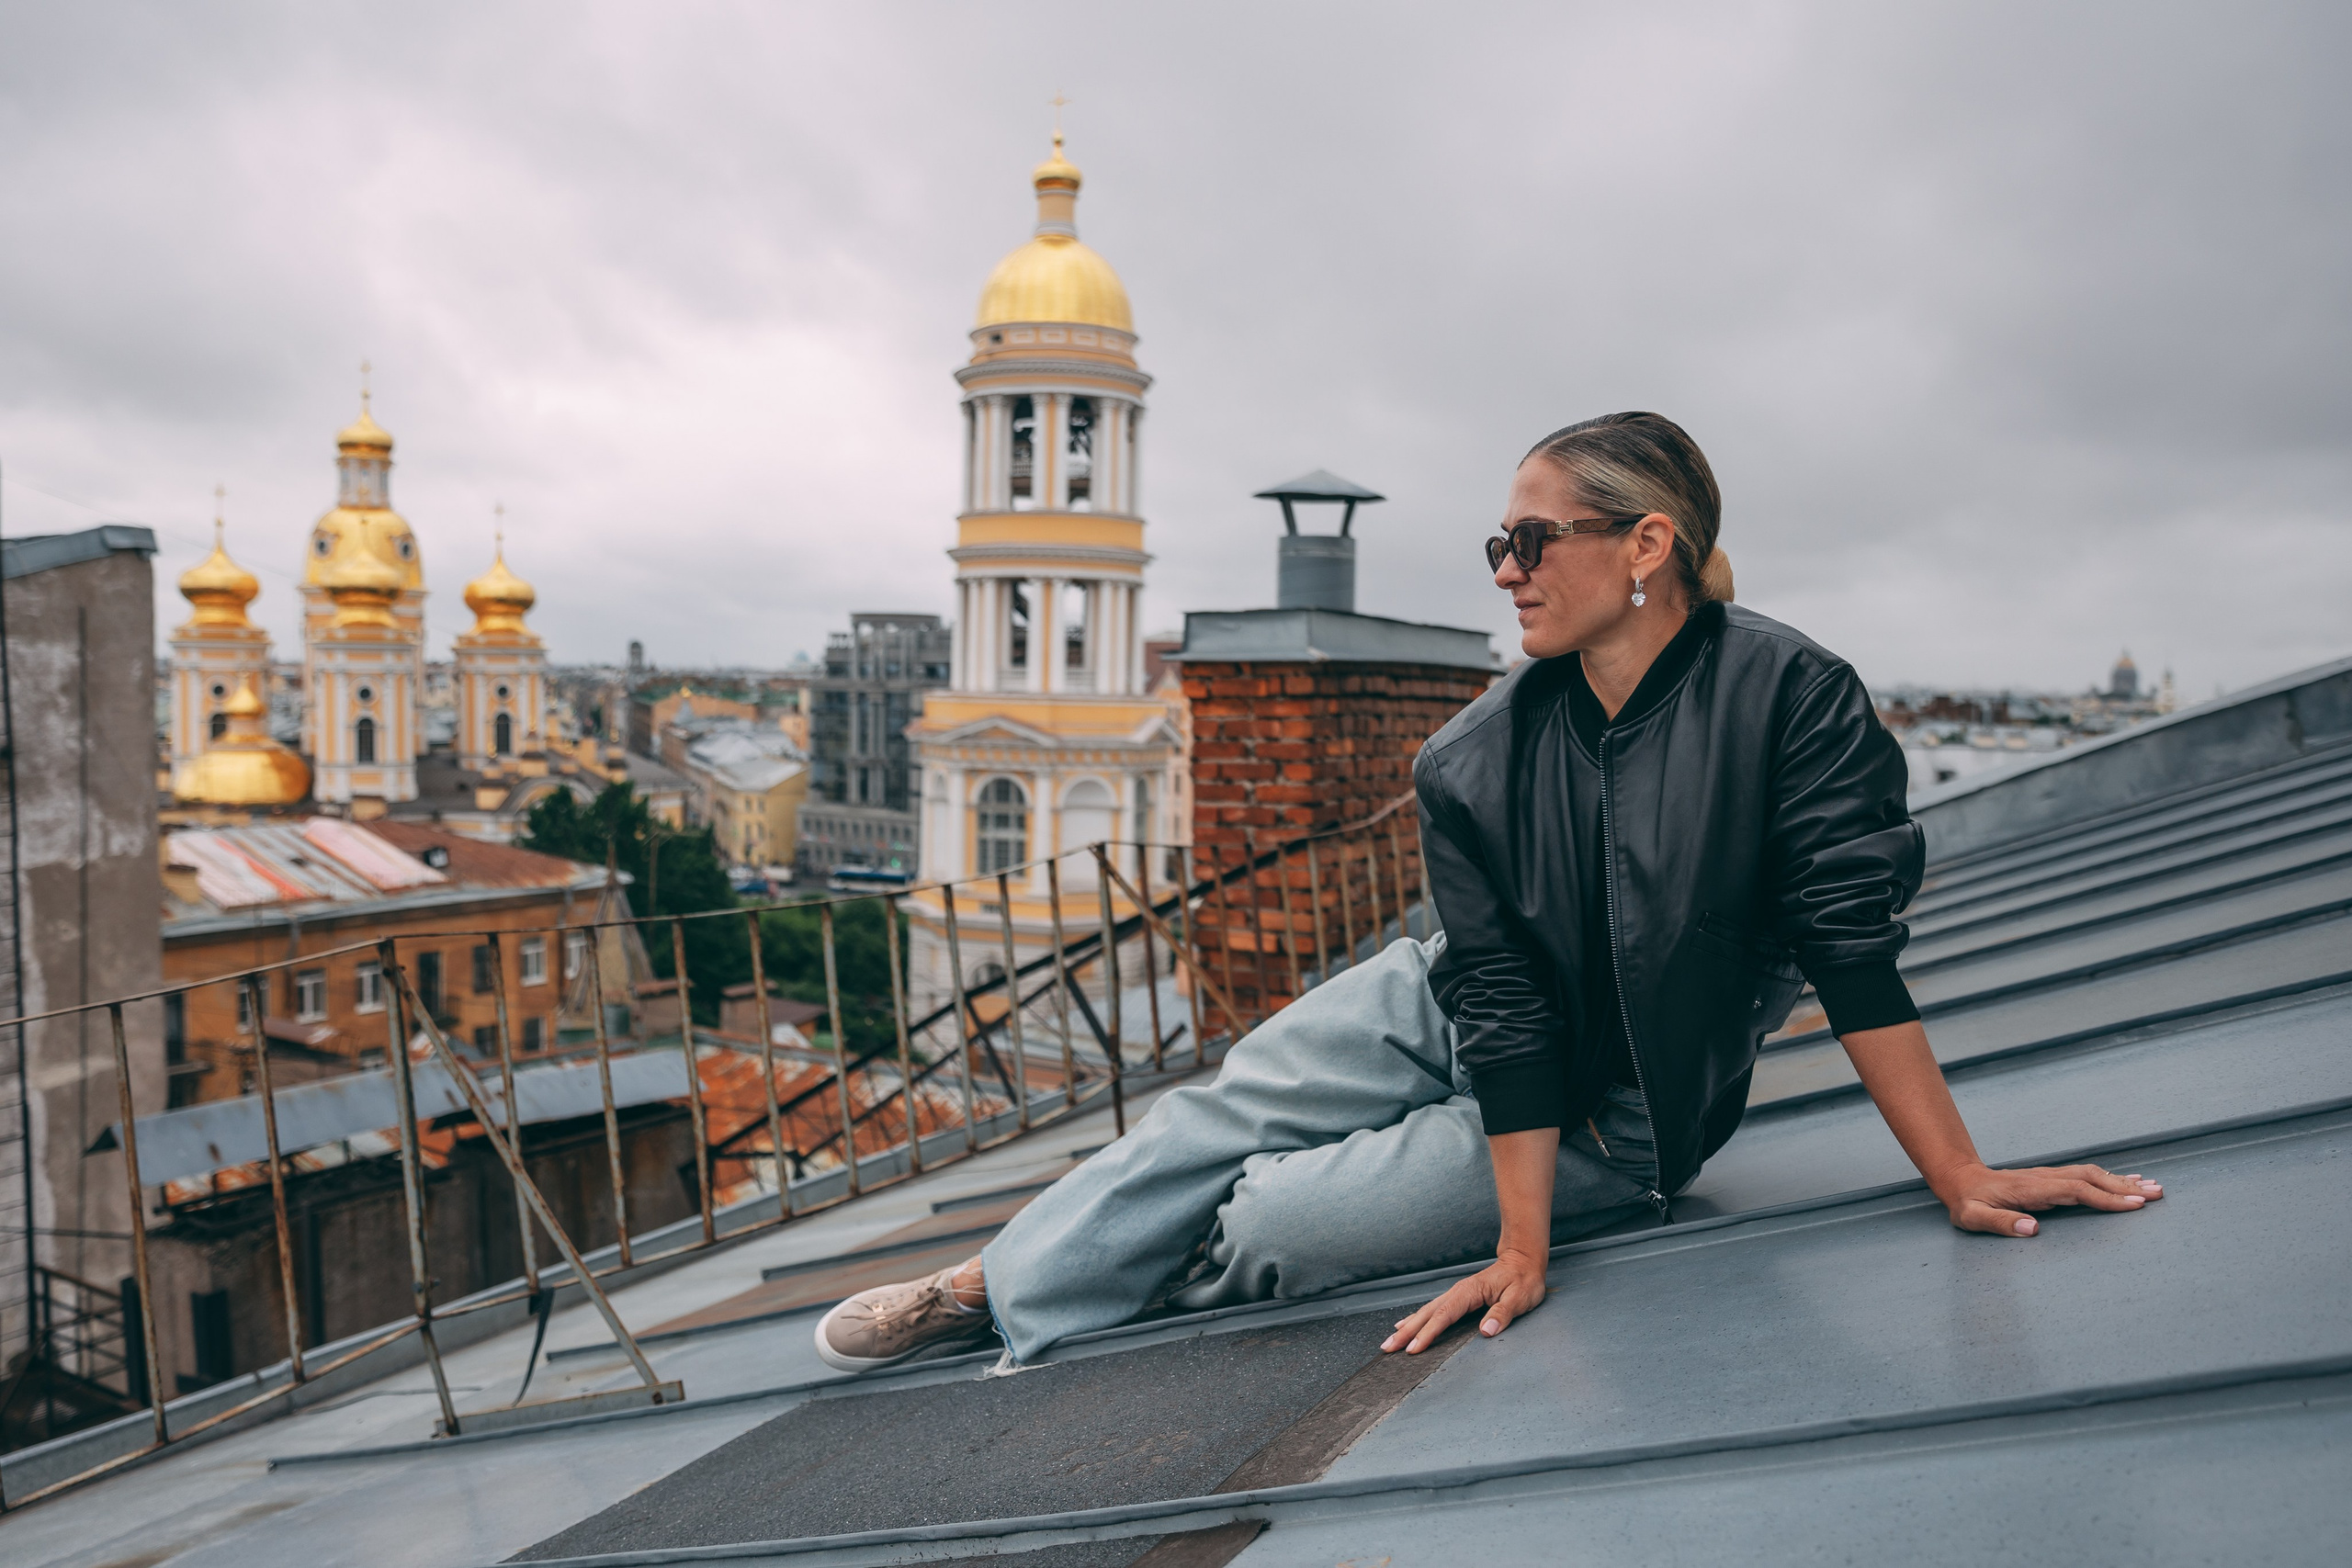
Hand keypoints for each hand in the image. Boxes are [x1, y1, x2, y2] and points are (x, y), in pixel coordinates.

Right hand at [1381, 1248, 1547, 1353]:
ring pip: (1426, 1311)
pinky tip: (1405, 1324)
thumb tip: (1486, 1331)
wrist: (1523, 1260)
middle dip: (1406, 1332)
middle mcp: (1458, 1292)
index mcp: (1470, 1292)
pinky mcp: (1458, 1297)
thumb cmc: (1523, 1279)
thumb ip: (1502, 1313)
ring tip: (1390, 1340)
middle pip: (1427, 1314)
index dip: (1427, 1333)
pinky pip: (1432, 1309)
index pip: (1444, 1316)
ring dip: (1407, 1327)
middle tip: (1387, 1347)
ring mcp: (1457, 1294)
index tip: (1413, 1349)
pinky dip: (1416, 1318)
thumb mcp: (1520, 1297)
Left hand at [1933, 1161, 2163, 1236]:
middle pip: (2090, 1178)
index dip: (2105, 1198)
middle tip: (2157, 1195)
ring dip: (2122, 1181)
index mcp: (2031, 1189)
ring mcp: (2050, 1176)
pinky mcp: (2053, 1179)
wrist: (1961, 1180)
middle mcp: (2045, 1179)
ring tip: (2155, 1188)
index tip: (2133, 1205)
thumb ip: (1999, 1223)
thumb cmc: (1968, 1203)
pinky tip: (2130, 1182)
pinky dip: (2111, 1179)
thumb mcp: (1973, 1217)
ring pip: (2092, 1174)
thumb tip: (2031, 1229)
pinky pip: (2086, 1176)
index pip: (2075, 1191)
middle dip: (2124, 1187)